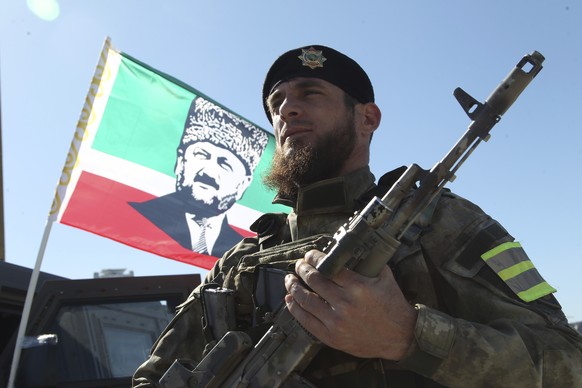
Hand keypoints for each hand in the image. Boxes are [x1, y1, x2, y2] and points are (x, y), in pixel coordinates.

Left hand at [284, 249, 417, 360]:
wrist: (400, 336)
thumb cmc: (392, 306)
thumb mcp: (385, 277)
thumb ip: (369, 262)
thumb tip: (353, 248)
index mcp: (357, 286)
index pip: (328, 266)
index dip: (314, 258)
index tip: (309, 255)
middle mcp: (345, 303)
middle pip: (313, 281)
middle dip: (302, 269)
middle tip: (299, 264)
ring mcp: (336, 322)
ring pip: (305, 300)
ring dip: (294, 287)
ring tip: (290, 279)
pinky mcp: (331, 337)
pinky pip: (306, 321)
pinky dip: (294, 309)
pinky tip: (290, 300)